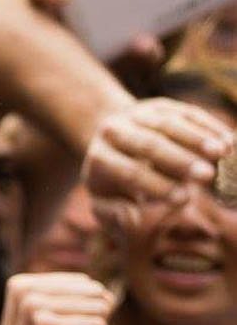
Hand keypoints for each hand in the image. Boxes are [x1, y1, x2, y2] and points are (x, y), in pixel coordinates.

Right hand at [0, 273, 116, 324]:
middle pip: (96, 294)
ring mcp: (34, 306)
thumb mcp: (42, 323)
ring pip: (101, 310)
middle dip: (98, 324)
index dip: (90, 314)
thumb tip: (110, 293)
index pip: (85, 284)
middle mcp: (25, 290)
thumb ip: (66, 302)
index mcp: (23, 284)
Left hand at [82, 99, 233, 236]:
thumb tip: (131, 217)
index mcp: (100, 158)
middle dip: (179, 160)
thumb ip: (113, 215)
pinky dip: (208, 125)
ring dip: (198, 138)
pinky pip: (186, 113)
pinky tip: (228, 140)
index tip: (183, 199)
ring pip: (169, 123)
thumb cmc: (113, 184)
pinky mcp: (161, 106)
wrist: (111, 142)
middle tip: (207, 176)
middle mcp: (114, 131)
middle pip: (148, 144)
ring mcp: (138, 115)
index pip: (129, 172)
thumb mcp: (103, 203)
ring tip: (222, 154)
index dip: (156, 185)